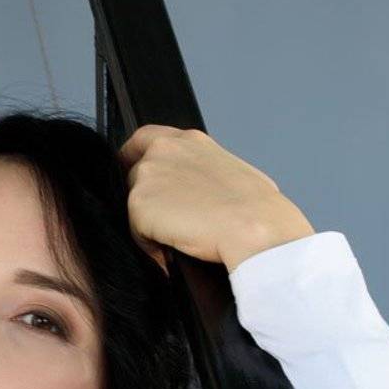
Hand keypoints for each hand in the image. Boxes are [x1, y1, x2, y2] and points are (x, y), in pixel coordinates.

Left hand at [116, 124, 313, 273]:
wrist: (253, 227)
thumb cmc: (255, 207)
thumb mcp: (234, 173)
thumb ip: (205, 172)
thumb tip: (204, 193)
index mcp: (189, 141)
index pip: (145, 138)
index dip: (136, 158)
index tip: (133, 173)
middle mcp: (163, 150)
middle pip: (135, 174)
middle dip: (148, 199)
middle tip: (170, 221)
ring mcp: (148, 175)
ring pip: (135, 205)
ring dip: (151, 224)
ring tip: (179, 237)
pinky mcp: (139, 203)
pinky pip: (136, 232)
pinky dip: (151, 245)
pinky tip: (173, 249)